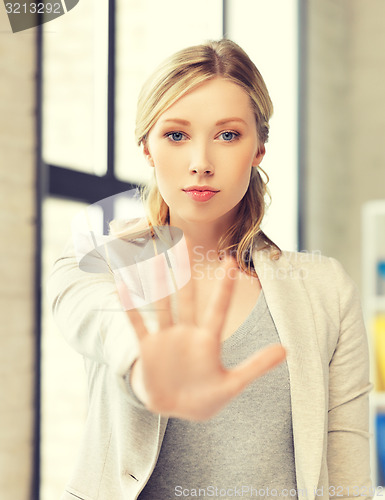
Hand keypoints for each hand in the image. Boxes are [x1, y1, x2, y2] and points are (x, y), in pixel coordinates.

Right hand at [118, 256, 285, 420]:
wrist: (175, 409)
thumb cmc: (205, 398)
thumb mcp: (233, 385)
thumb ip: (256, 366)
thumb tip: (287, 350)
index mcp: (208, 339)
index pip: (218, 307)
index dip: (225, 285)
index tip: (231, 260)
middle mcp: (187, 332)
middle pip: (186, 296)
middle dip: (184, 269)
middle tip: (183, 240)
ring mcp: (166, 338)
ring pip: (161, 303)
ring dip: (156, 280)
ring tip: (152, 255)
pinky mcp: (147, 348)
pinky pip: (138, 324)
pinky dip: (131, 307)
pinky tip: (124, 286)